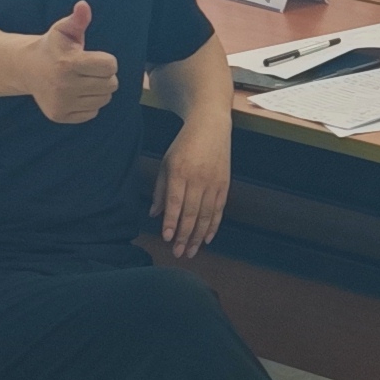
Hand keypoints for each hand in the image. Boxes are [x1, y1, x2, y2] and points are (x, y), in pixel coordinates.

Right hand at [21, 1, 118, 123]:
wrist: (26, 68)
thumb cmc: (52, 47)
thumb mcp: (64, 30)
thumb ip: (78, 19)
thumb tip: (83, 6)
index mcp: (68, 64)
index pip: (110, 66)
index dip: (106, 60)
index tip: (91, 57)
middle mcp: (64, 86)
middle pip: (111, 84)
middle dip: (103, 75)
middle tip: (87, 70)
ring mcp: (61, 103)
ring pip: (104, 99)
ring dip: (98, 90)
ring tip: (82, 81)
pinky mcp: (60, 116)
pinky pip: (93, 113)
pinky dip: (89, 103)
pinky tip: (75, 93)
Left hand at [156, 104, 231, 257]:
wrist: (211, 126)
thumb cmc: (184, 145)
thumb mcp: (167, 162)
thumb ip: (161, 189)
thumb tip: (154, 214)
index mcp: (180, 172)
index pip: (175, 202)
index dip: (171, 222)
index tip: (167, 238)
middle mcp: (198, 179)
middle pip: (191, 213)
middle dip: (184, 235)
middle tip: (178, 253)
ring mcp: (214, 182)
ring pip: (206, 215)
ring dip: (198, 236)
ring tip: (191, 251)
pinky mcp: (225, 184)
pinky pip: (219, 209)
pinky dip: (213, 225)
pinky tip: (207, 238)